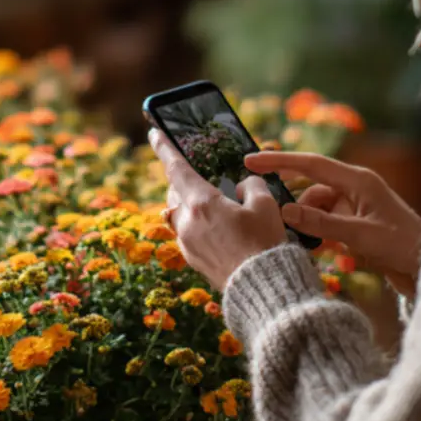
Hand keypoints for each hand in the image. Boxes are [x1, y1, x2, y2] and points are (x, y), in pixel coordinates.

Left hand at [147, 130, 288, 289]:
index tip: (154, 132)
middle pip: (175, 192)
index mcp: (202, 203)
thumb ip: (251, 186)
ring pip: (179, 214)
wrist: (262, 288)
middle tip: (200, 176)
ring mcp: (187, 244)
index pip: (176, 168)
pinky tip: (219, 229)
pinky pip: (188, 234)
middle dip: (183, 181)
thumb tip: (241, 187)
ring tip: (212, 204)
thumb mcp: (266, 206)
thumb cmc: (265, 244)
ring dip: (189, 205)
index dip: (164, 148)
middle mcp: (187, 223)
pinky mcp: (193, 260)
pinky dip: (197, 225)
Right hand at [245, 151, 420, 298]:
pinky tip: (308, 247)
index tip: (251, 160)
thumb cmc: (403, 248)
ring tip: (293, 240)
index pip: (311, 164)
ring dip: (304, 222)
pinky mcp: (356, 224)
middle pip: (310, 185)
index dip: (280, 161)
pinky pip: (325, 222)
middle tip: (262, 204)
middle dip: (289, 196)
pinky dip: (315, 232)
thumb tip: (284, 212)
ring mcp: (355, 206)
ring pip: (315, 207)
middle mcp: (355, 188)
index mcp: (359, 180)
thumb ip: (322, 224)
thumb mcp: (361, 236)